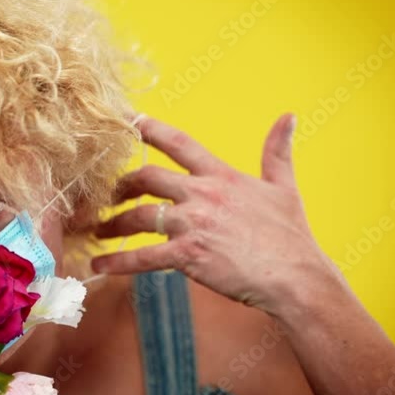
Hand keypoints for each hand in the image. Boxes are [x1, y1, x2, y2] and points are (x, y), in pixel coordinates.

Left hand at [90, 114, 345, 314]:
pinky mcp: (187, 254)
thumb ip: (278, 152)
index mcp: (221, 176)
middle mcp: (203, 194)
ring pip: (138, 216)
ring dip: (113, 224)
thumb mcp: (284, 187)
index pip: (179, 142)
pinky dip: (118, 262)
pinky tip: (100, 265)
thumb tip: (288, 117)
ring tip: (97, 232)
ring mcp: (193, 223)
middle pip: (146, 177)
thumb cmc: (291, 236)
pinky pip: (142, 257)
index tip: (126, 119)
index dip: (150, 128)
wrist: (296, 277)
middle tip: (106, 196)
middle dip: (121, 186)